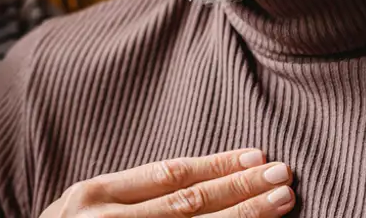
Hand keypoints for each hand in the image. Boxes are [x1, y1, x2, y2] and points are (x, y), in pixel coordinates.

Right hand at [39, 149, 293, 216]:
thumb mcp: (81, 208)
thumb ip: (129, 195)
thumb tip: (196, 180)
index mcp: (95, 195)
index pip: (170, 175)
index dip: (217, 164)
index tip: (257, 154)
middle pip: (190, 203)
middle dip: (242, 188)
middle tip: (284, 174)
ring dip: (244, 217)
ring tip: (281, 200)